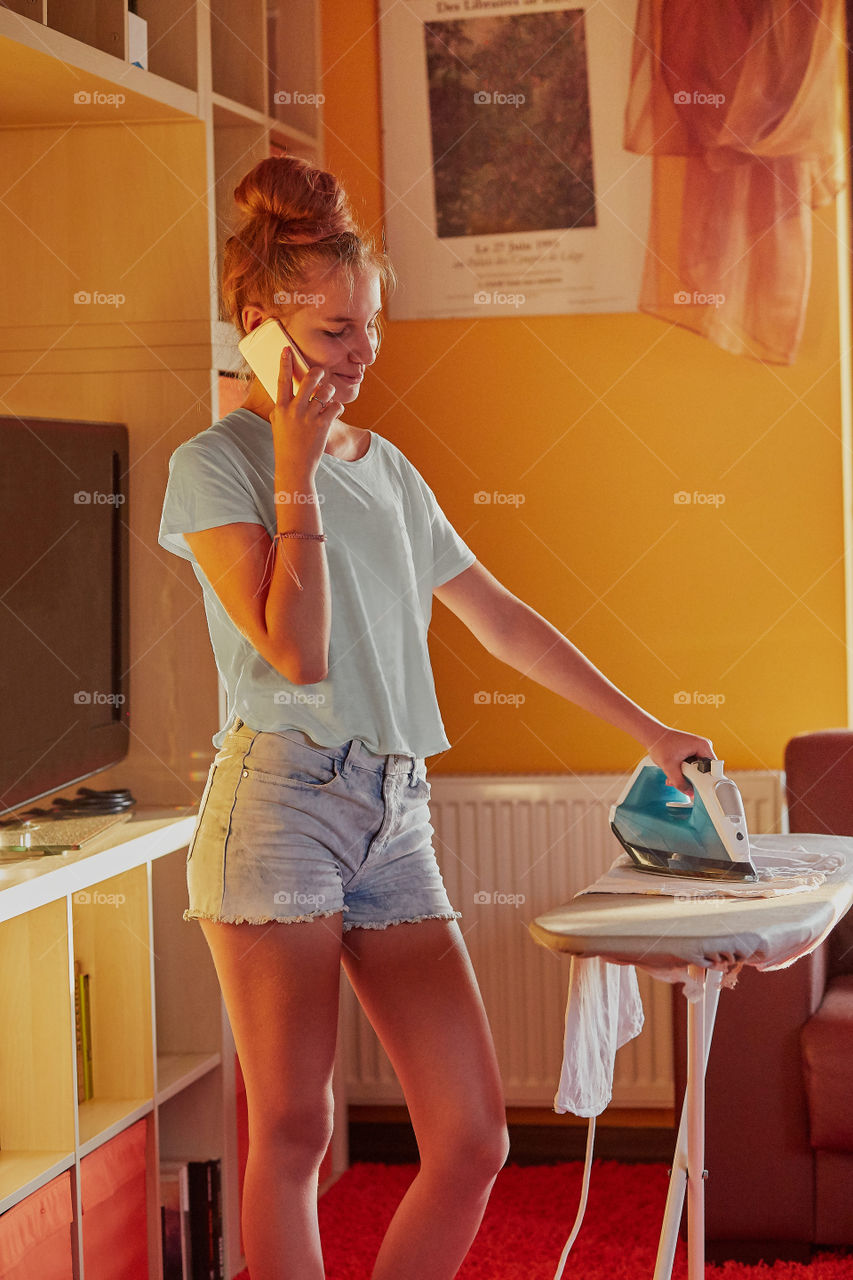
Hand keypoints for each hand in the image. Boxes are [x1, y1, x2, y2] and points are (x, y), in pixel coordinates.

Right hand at [269, 347, 341, 477]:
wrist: (293, 467)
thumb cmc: (284, 446)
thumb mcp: (276, 425)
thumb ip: (280, 409)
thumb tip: (282, 395)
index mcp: (280, 408)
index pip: (282, 379)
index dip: (285, 362)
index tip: (287, 349)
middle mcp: (294, 410)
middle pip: (309, 379)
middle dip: (317, 372)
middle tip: (320, 373)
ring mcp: (309, 417)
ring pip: (326, 391)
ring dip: (329, 392)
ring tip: (327, 399)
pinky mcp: (323, 425)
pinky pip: (336, 406)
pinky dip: (337, 407)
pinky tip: (334, 412)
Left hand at [641, 725, 716, 796]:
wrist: (652, 736)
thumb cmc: (660, 744)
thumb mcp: (669, 766)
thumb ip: (679, 782)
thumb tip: (690, 793)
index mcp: (703, 746)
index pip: (713, 768)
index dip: (707, 780)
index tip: (698, 787)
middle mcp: (703, 747)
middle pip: (705, 771)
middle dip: (693, 780)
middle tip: (680, 782)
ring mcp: (698, 750)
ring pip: (698, 771)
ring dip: (686, 777)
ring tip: (672, 777)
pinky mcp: (692, 753)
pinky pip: (693, 768)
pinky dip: (683, 773)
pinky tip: (673, 774)